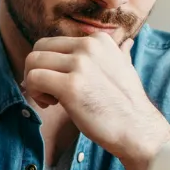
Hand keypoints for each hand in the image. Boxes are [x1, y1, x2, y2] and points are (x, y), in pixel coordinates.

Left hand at [22, 34, 169, 164]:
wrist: (137, 130)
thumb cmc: (128, 105)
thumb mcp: (125, 69)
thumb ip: (119, 53)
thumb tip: (126, 43)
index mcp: (98, 40)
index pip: (55, 42)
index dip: (50, 63)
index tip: (60, 82)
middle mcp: (89, 46)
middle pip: (40, 47)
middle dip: (36, 69)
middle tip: (47, 92)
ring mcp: (80, 64)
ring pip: (32, 61)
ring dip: (33, 82)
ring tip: (49, 99)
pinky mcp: (70, 86)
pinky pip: (33, 78)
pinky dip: (33, 92)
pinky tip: (49, 104)